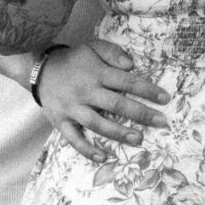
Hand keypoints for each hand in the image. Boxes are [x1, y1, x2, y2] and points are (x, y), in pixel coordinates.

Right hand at [36, 39, 169, 162]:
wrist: (39, 69)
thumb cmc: (74, 60)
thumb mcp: (93, 47)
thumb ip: (113, 53)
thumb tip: (132, 65)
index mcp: (96, 73)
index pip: (126, 82)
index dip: (147, 90)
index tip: (165, 99)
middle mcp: (85, 92)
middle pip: (116, 105)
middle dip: (140, 114)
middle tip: (161, 122)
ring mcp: (72, 108)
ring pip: (97, 123)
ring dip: (118, 133)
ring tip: (139, 140)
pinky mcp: (60, 121)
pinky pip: (73, 138)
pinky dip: (86, 149)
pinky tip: (102, 157)